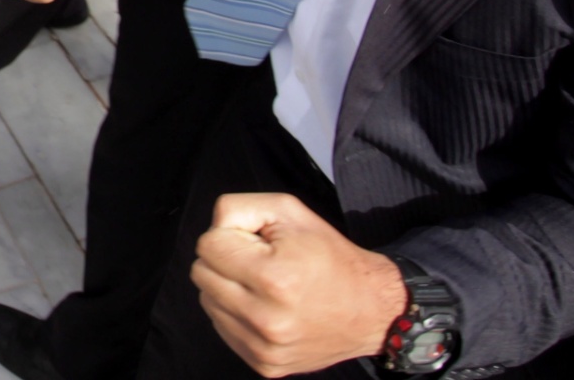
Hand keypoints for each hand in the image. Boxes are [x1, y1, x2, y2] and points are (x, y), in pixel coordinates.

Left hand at [192, 194, 406, 377]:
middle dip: (225, 261)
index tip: (256, 243)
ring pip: (208, 302)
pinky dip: (236, 314)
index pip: (207, 246)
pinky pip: (223, 328)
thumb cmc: (332, 258)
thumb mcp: (288, 212)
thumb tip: (212, 228)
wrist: (371, 310)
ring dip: (228, 288)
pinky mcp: (264, 364)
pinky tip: (265, 307)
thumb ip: (238, 208)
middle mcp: (266, 318)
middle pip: (202, 274)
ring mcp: (264, 347)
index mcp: (273, 278)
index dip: (229, 236)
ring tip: (265, 286)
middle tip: (260, 262)